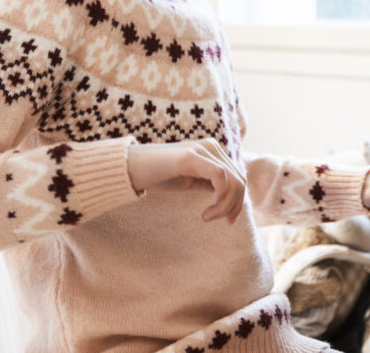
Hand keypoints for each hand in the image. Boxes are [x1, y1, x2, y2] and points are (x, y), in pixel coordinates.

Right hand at [126, 138, 245, 223]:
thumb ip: (209, 183)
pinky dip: (220, 199)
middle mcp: (211, 146)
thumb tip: (231, 198)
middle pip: (240, 179)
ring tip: (207, 218)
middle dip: (235, 205)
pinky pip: (221, 178)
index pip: (239, 175)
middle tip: (224, 222)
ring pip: (233, 181)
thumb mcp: (190, 180)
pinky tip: (206, 213)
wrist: (130, 168)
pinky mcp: (192, 157)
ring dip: (225, 206)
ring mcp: (203, 149)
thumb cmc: (158, 175)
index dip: (239, 200)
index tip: (228, 220)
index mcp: (213, 151)